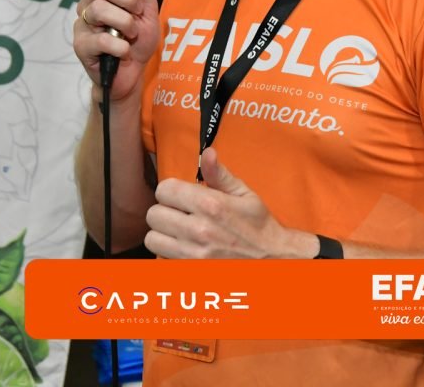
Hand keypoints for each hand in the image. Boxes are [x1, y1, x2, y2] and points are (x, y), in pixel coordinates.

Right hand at [73, 0, 158, 101]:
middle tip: (137, 12)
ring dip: (125, 23)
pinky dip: (120, 45)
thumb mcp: (148, 8)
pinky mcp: (81, 46)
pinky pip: (100, 38)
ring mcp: (83, 24)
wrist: (132, 74)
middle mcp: (89, 3)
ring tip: (131, 34)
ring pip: (100, 10)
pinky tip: (124, 50)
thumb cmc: (137, 40)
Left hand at [144, 148, 314, 258]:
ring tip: (178, 232)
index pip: (164, 190)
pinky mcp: (190, 271)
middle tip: (179, 214)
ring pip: (152, 238)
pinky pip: (160, 258)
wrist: (271, 260)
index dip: (170, 190)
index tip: (179, 196)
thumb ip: (219, 174)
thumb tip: (208, 153)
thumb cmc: (257, 225)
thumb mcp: (244, 194)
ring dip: (162, 234)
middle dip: (165, 211)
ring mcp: (192, 254)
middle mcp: (199, 229)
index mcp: (210, 204)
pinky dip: (167, 253)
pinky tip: (182, 248)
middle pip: (153, 214)